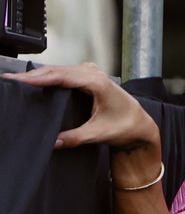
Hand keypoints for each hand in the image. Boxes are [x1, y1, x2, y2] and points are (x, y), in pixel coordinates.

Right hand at [5, 62, 159, 149]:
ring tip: (17, 81)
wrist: (141, 125)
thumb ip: (76, 138)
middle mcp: (95, 74)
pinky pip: (65, 73)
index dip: (39, 78)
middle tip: (9, 81)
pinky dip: (49, 76)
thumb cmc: (126, 127)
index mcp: (98, 83)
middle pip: (58, 70)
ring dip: (39, 74)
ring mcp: (92, 73)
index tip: (19, 81)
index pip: (63, 76)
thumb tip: (53, 143)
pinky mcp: (89, 77)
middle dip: (33, 75)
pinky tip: (36, 82)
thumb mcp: (100, 134)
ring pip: (60, 70)